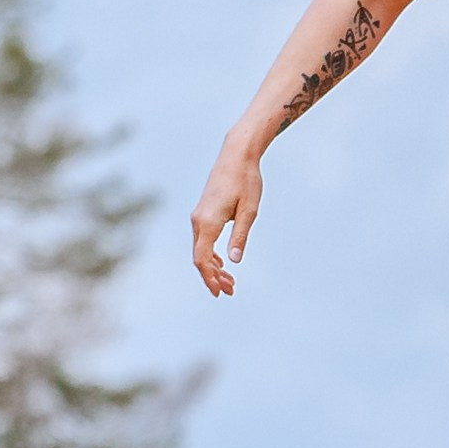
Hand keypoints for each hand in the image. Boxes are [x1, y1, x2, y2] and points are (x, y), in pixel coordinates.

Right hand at [191, 143, 263, 296]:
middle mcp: (198, 220)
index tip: (219, 292)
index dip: (209, 278)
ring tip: (230, 281)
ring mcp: (198, 216)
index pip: (202, 258)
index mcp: (208, 222)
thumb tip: (234, 262)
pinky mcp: (203, 212)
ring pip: (200, 249)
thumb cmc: (246, 181)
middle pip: (200, 257)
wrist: (236, 155)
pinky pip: (202, 239)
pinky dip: (211, 254)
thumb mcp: (249, 211)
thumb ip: (240, 236)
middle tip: (231, 291)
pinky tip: (222, 263)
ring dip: (213, 267)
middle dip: (213, 277)